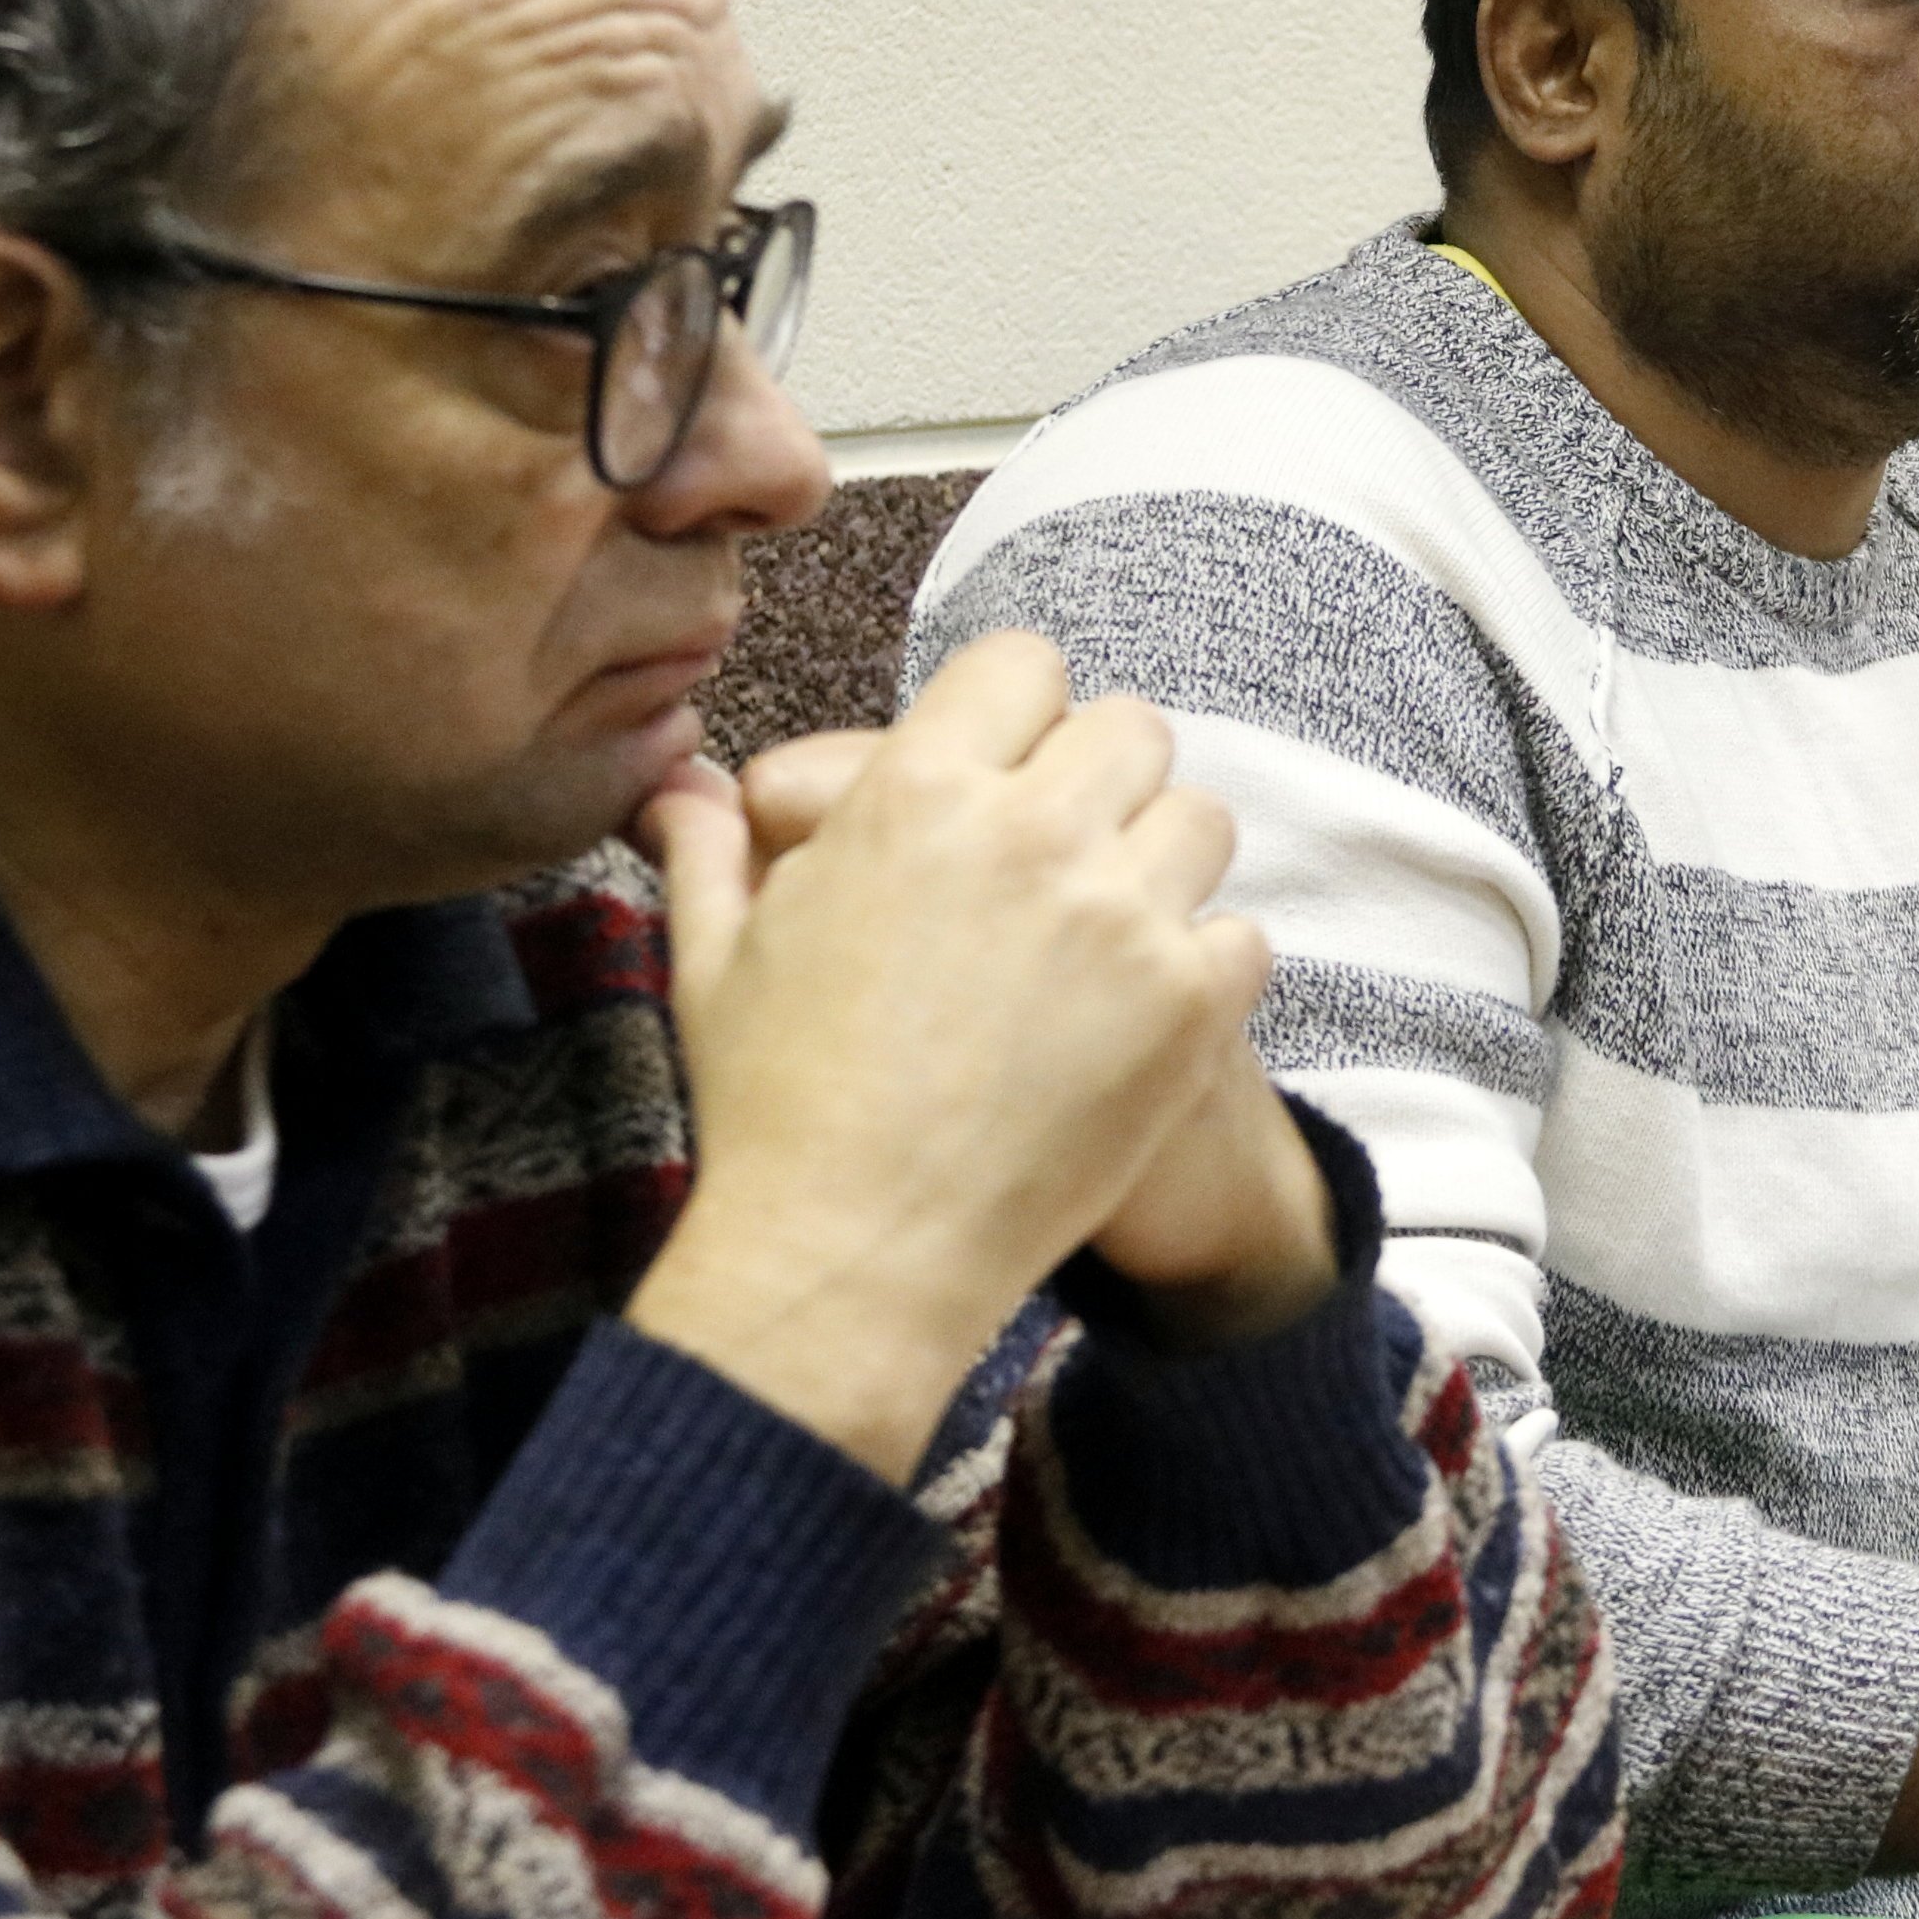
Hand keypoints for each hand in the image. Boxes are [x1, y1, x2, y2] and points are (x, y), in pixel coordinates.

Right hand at [620, 635, 1274, 1477]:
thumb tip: (677, 784)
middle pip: (1130, 727)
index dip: (1017, 710)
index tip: (1009, 766)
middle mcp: (1032, 832)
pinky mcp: (1189, 1004)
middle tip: (1064, 856)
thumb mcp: (713, 960)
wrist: (855, 1255)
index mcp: (915, 790)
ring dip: (1161, 863)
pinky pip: (1240, 934)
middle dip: (1099, 779)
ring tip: (1108, 933)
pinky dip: (1202, 970)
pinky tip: (1141, 1015)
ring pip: (1200, 819)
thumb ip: (710, 850)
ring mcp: (1123, 916)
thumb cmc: (771, 1106)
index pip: (1022, 663)